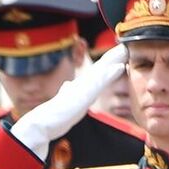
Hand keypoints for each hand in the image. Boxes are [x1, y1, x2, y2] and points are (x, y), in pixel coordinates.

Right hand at [12, 44, 129, 157]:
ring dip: (114, 60)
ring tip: (125, 50)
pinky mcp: (83, 96)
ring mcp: (82, 88)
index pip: (96, 72)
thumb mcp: (65, 101)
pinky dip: (110, 74)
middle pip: (100, 67)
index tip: (119, 52)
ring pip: (101, 71)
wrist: (42, 123)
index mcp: (80, 86)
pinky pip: (100, 83)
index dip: (107, 62)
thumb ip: (67, 92)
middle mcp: (82, 84)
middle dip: (113, 56)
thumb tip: (67, 85)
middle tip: (126, 45)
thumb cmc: (54, 115)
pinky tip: (119, 67)